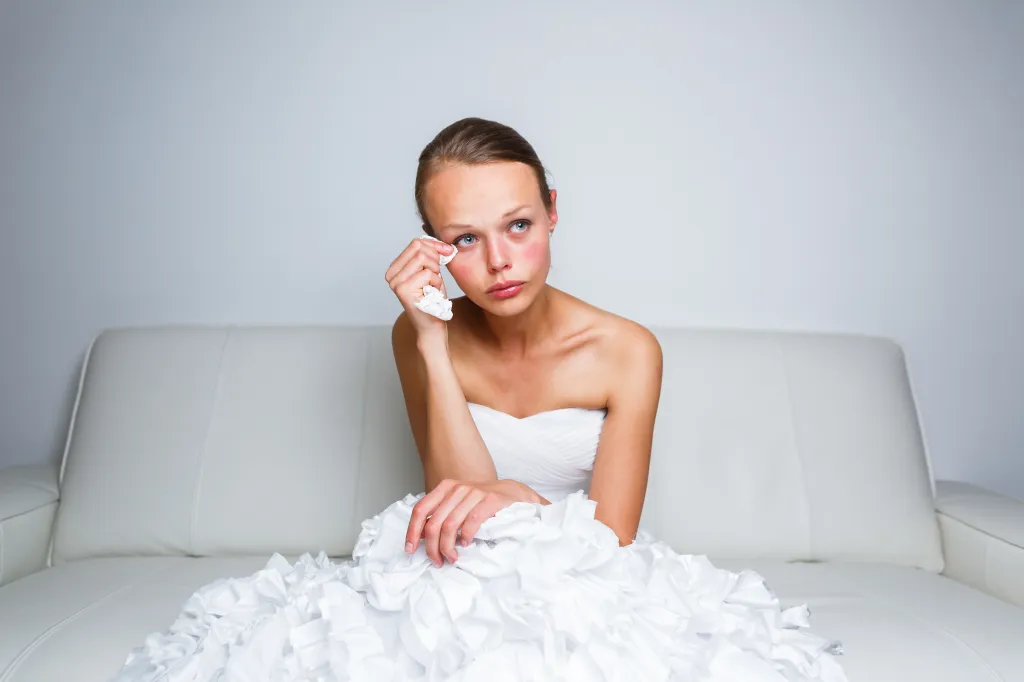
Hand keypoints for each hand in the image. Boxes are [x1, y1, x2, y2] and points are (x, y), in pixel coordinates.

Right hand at [385, 238, 455, 336]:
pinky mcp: (403, 289)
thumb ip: (431, 256)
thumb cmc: (433, 300)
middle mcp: (391, 274)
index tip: (447, 252)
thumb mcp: (431, 272)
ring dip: (435, 272)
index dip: (435, 245)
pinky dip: (436, 283)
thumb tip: (444, 244)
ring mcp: (395, 282)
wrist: (432, 325)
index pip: (416, 243)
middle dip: (435, 260)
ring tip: (432, 286)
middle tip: (437, 276)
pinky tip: (431, 294)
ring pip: (423, 259)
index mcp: (395, 268)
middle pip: (419, 248)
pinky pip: (427, 274)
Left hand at [404, 479, 537, 566]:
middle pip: (434, 523)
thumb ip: (441, 516)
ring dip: (447, 547)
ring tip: (452, 558)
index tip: (410, 549)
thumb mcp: (457, 505)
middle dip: (432, 547)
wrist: (512, 493)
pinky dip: (466, 536)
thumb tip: (421, 537)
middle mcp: (457, 488)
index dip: (412, 531)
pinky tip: (466, 544)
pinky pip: (471, 522)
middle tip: (437, 561)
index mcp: (445, 488)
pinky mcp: (489, 500)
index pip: (421, 509)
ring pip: (450, 525)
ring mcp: (473, 493)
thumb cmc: (482, 503)